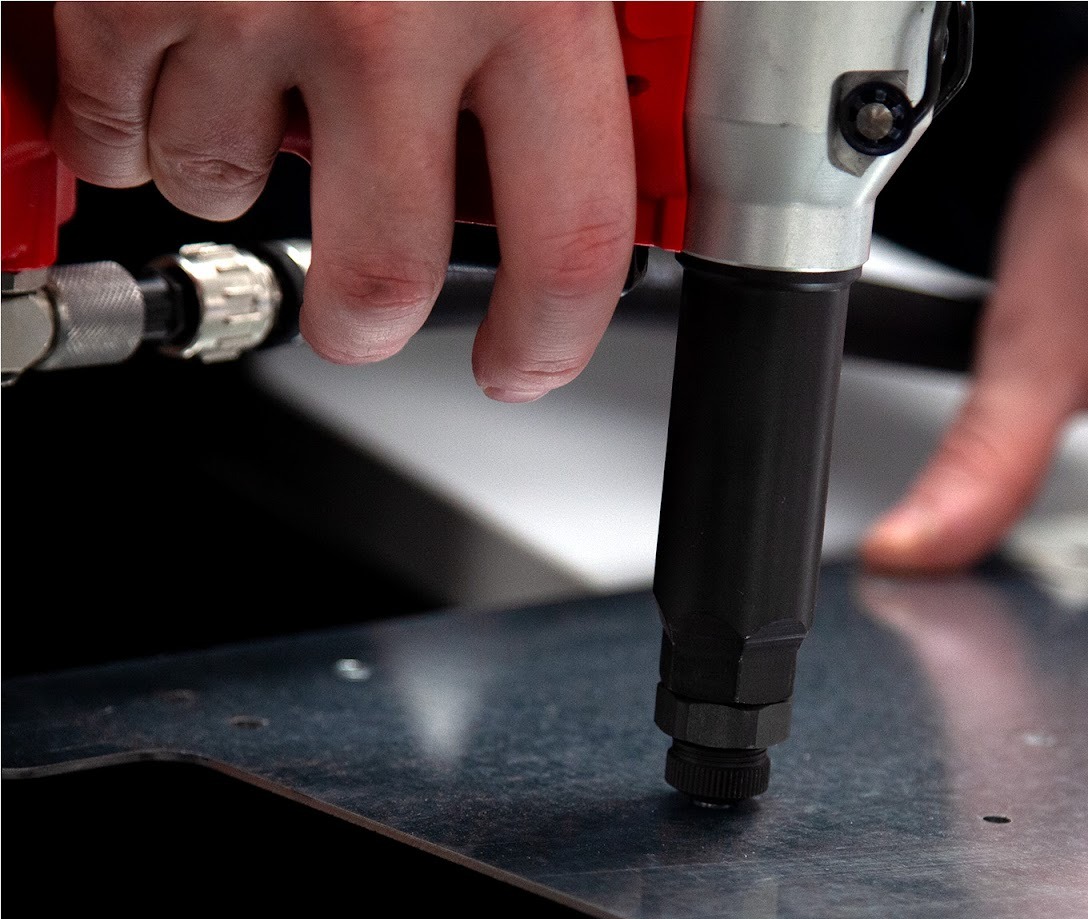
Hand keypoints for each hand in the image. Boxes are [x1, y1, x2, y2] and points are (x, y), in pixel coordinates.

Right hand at [51, 2, 634, 400]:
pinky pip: (115, 118)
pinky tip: (169, 60)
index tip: (529, 361)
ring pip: (223, 185)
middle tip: (375, 304)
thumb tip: (618, 107)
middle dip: (372, 314)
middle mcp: (392, 15)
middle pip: (380, 267)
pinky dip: (131, 115)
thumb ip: (576, 9)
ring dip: (242, 168)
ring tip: (265, 95)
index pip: (570, 234)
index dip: (554, 332)